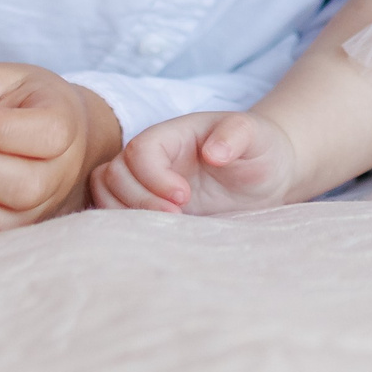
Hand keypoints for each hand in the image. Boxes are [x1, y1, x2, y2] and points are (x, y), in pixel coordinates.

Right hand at [88, 112, 298, 214]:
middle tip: (178, 217)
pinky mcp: (150, 209)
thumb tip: (212, 153)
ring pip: (104, 192)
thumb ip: (235, 135)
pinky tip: (157, 236)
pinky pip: (116, 214)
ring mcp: (147, 183)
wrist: (267, 174)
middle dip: (138, 200)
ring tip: (165, 228)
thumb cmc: (260, 149)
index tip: (184, 196)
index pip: (140, 150)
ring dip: (125, 214)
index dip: (153, 176)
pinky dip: (126, 226)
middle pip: (113, 173)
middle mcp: (153, 158)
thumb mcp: (256, 135)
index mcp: (172, 134)